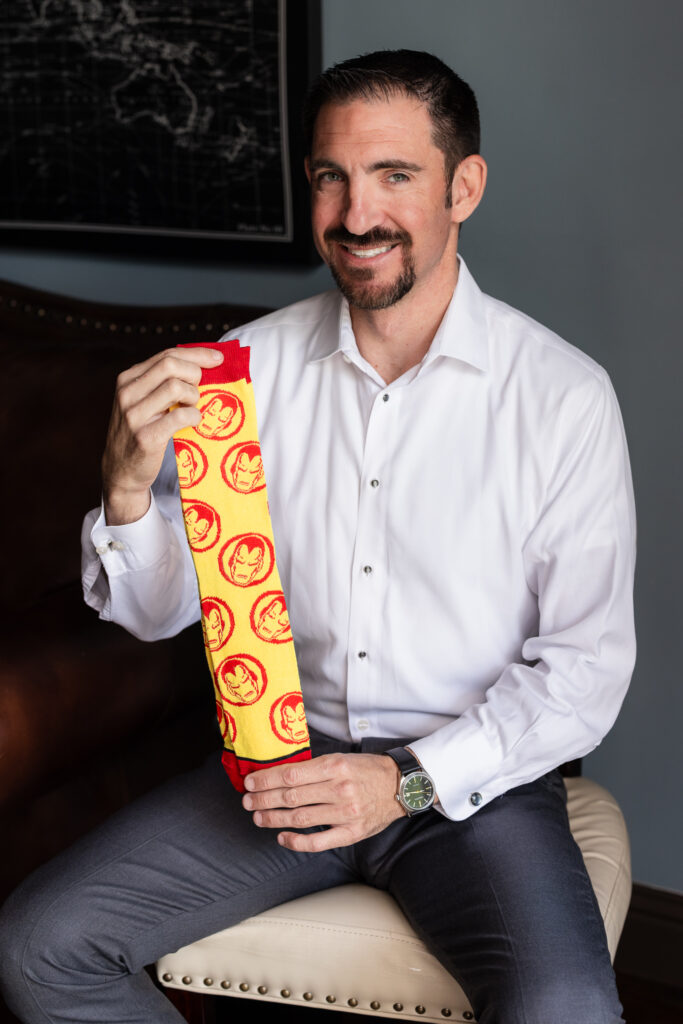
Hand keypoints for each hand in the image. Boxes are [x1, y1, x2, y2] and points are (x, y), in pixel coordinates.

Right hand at [101, 346, 222, 524]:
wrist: (121, 472)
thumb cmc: (140, 433)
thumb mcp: (142, 402)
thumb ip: (162, 383)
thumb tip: (202, 365)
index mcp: (128, 379)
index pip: (166, 355)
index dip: (196, 354)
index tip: (218, 358)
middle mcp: (127, 393)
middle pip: (171, 365)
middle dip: (195, 374)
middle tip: (199, 391)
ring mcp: (134, 415)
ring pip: (176, 387)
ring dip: (194, 397)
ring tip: (192, 408)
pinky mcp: (146, 437)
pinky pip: (181, 416)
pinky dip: (194, 416)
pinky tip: (193, 421)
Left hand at [241, 752, 403, 851]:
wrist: (400, 786)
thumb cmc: (366, 770)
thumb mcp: (341, 759)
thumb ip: (314, 768)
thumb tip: (280, 775)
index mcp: (335, 767)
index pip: (291, 775)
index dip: (266, 779)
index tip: (250, 782)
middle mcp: (339, 790)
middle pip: (291, 797)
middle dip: (264, 799)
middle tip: (247, 801)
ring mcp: (346, 813)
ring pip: (300, 818)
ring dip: (274, 818)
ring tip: (258, 817)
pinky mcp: (351, 833)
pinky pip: (319, 841)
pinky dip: (297, 841)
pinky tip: (282, 837)